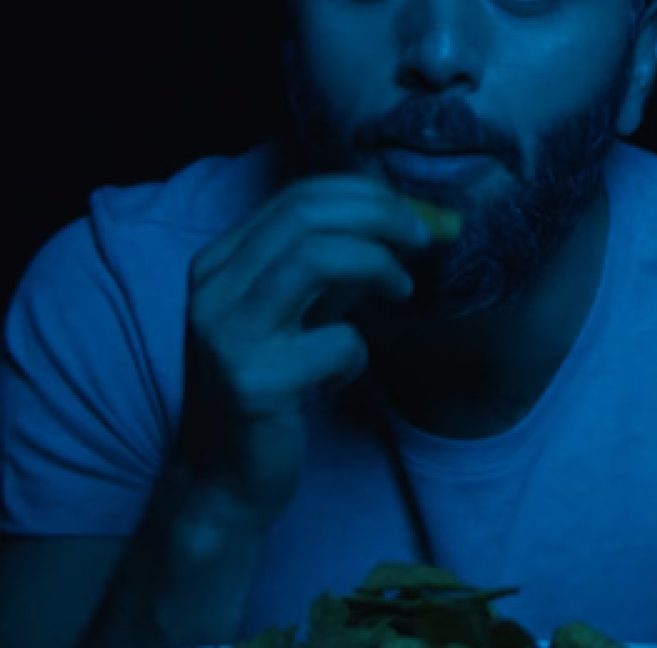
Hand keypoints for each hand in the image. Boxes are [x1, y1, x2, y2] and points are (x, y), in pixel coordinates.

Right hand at [176, 176, 431, 527]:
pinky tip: (344, 375)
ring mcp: (228, 334)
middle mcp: (213, 289)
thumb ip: (336, 265)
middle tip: (425, 239)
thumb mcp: (298, 310)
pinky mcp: (254, 382)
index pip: (299, 195)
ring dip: (377, 264)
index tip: (419, 217)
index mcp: (220, 262)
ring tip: (402, 291)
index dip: (369, 195)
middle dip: (381, 216)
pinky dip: (357, 353)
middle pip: (306, 214)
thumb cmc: (272, 385)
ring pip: (314, 257)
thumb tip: (413, 221)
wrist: (220, 481)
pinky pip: (335, 341)